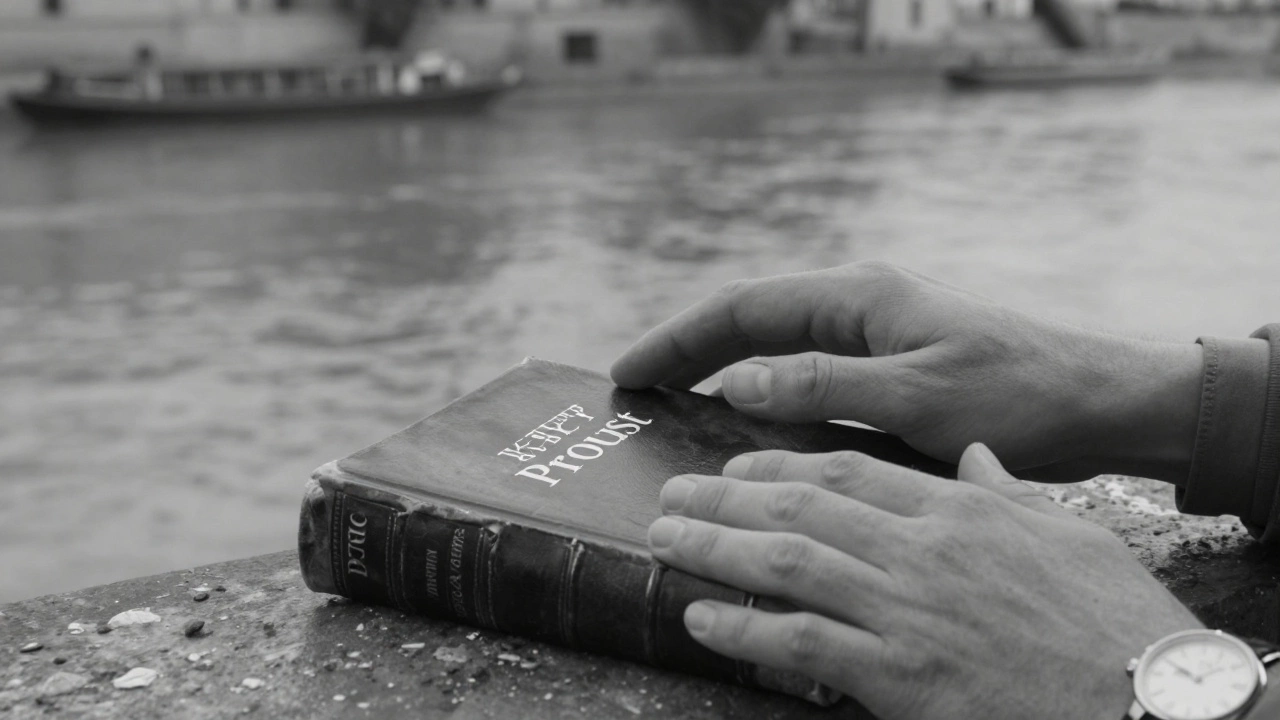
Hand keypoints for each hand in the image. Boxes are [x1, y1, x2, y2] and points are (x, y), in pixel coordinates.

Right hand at [612, 262, 1202, 482]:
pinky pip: (808, 376)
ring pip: (777, 349)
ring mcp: (876, 336)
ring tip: (672, 406)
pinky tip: (749, 428)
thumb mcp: (917, 395)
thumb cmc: (1020, 394)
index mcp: (860, 297)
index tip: (627, 370)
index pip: (743, 308)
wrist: (1102, 402)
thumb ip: (824, 386)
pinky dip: (766, 396)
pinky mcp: (892, 368)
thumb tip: (735, 382)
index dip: (678, 338)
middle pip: (751, 322)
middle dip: (688, 350)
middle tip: (634, 389)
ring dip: (722, 371)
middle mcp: (861, 307)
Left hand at [646, 445, 1202, 719]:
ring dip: (713, 547)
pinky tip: (700, 618)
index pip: (847, 467)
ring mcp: (906, 610)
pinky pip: (799, 643)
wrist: (1150, 699)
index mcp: (957, 510)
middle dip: (725, 495)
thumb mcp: (1070, 535)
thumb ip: (1009, 492)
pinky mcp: (900, 676)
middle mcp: (921, 550)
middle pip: (800, 504)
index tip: (735, 463)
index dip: (778, 463)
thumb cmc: (1115, 621)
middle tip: (671, 493)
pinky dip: (742, 628)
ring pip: (786, 561)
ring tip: (663, 540)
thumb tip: (975, 458)